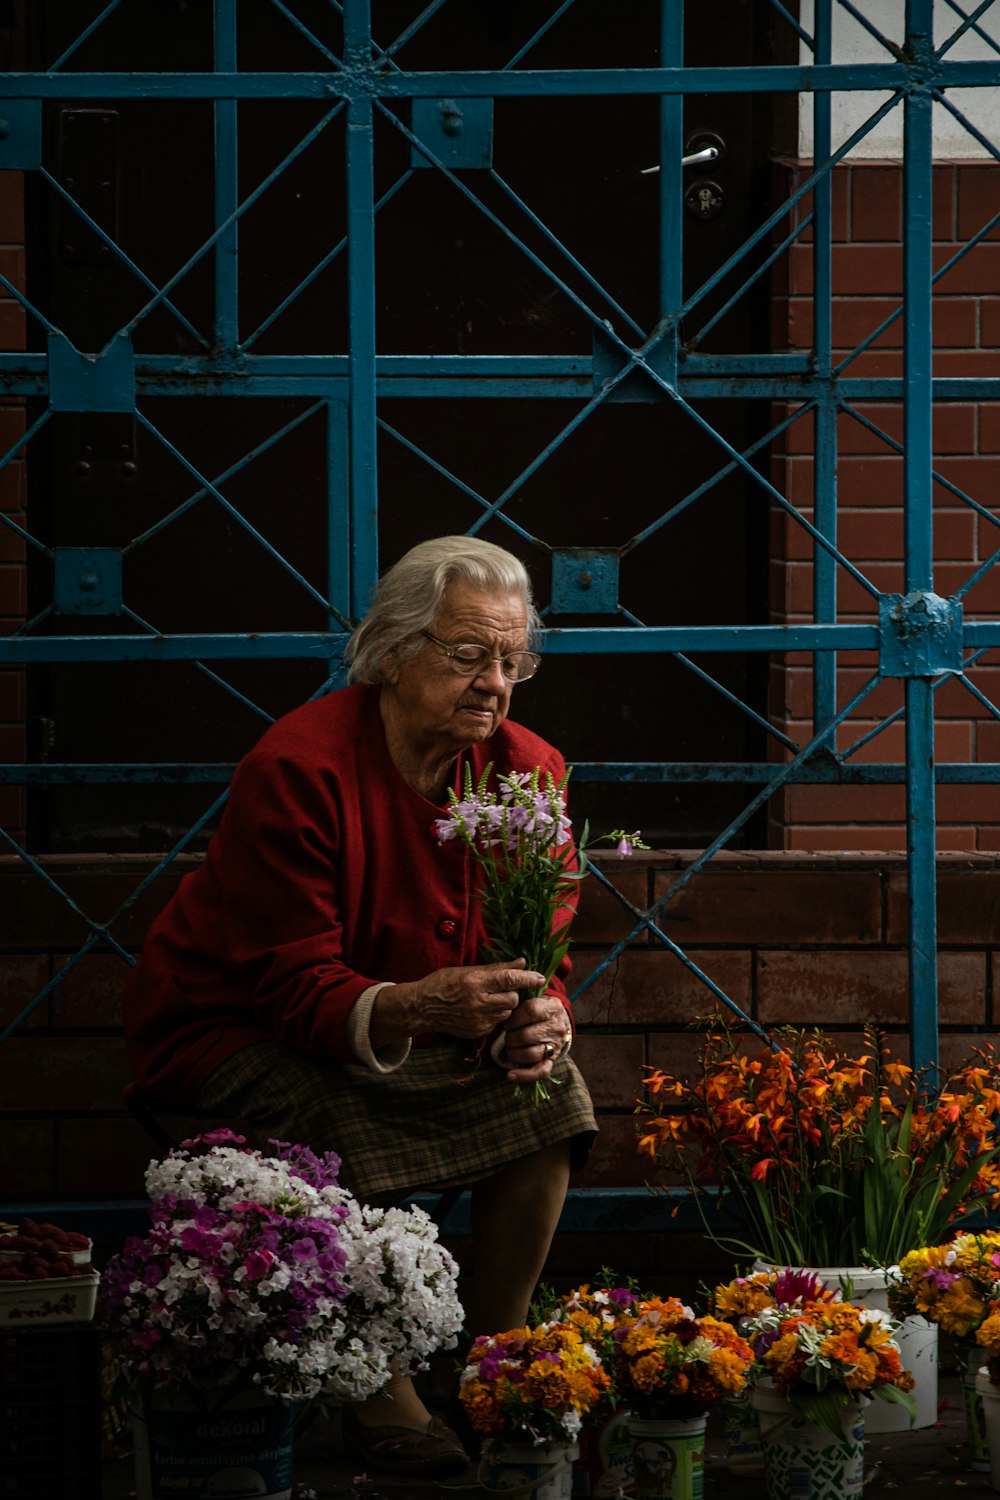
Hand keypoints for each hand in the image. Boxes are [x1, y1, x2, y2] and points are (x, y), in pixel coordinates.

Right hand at [372, 958, 546, 1044]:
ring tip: (489, 998)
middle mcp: (478, 1003)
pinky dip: (495, 1015)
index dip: (528, 978)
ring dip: (504, 1005)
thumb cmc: (444, 983)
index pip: (509, 980)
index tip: (540, 977)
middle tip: (502, 987)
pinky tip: (481, 1009)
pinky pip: (497, 1023)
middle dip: (513, 993)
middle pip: (513, 999)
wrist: (422, 1008)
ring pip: (507, 1012)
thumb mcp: (468, 970)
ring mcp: (477, 1020)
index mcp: (475, 982)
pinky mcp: (477, 1032)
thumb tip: (522, 962)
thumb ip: (497, 968)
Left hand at [496, 993, 571, 1084]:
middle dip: (511, 1037)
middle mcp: (556, 1027)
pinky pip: (540, 1072)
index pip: (530, 1010)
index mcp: (552, 1008)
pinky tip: (510, 1075)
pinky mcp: (552, 1061)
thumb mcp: (536, 998)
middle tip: (508, 1036)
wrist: (559, 1022)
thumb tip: (505, 999)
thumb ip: (522, 998)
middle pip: (526, 1035)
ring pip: (530, 1053)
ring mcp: (555, 1045)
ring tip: (510, 1048)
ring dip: (514, 1053)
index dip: (514, 1018)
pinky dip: (524, 1075)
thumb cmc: (540, 1010)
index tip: (507, 1022)